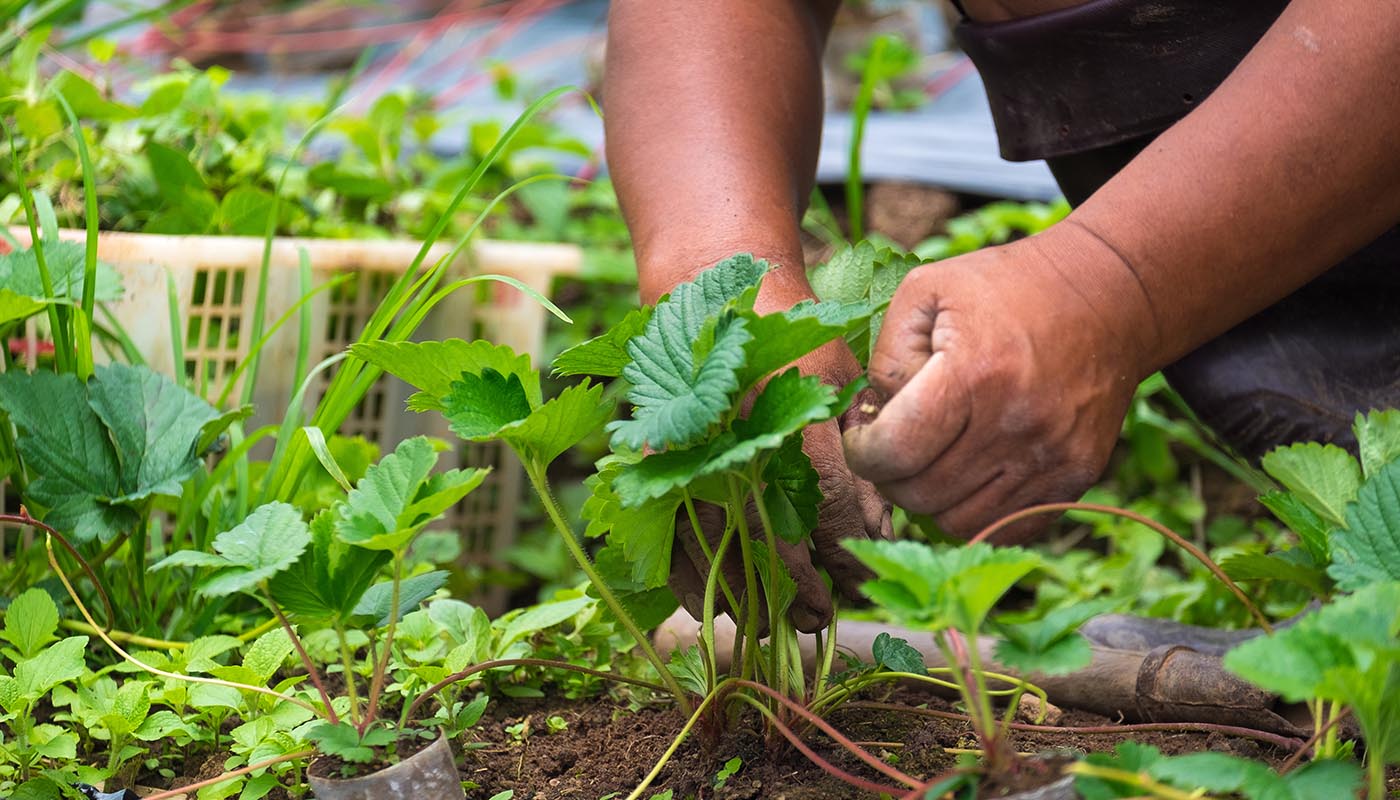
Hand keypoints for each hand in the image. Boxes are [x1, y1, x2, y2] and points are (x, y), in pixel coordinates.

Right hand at [669, 334, 890, 633]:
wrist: (703, 286)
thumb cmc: (785, 329)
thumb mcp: (838, 374)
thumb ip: (859, 448)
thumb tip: (877, 529)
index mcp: (788, 405)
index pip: (827, 502)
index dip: (845, 554)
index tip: (857, 583)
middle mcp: (732, 433)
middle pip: (768, 535)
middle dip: (798, 590)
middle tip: (821, 618)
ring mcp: (683, 449)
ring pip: (713, 546)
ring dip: (746, 597)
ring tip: (776, 626)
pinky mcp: (649, 461)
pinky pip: (664, 537)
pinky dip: (689, 581)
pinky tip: (713, 606)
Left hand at [844, 230, 1151, 541]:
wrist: (1108, 296)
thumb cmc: (1005, 287)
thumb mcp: (927, 290)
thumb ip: (886, 355)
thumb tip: (876, 418)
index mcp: (974, 373)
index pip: (894, 452)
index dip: (862, 452)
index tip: (861, 435)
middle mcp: (1016, 424)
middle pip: (921, 494)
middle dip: (890, 476)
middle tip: (893, 446)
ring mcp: (1052, 457)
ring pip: (958, 522)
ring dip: (930, 499)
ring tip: (928, 460)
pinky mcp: (1076, 477)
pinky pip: (1006, 526)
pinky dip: (975, 512)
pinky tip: (966, 475)